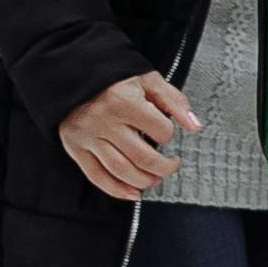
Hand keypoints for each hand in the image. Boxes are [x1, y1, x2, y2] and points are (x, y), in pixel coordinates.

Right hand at [57, 71, 194, 199]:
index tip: (166, 133)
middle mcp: (104, 121)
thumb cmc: (113, 76)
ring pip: (122, 171)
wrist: (73, 73)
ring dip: (144, 181)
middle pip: (143, 158)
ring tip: (155, 178)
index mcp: (124, 101)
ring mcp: (88, 137)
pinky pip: (97, 177)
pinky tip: (132, 193)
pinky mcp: (75, 148)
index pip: (160, 131)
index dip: (169, 135)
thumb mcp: (147, 80)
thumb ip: (174, 101)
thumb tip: (195, 126)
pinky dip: (117, 190)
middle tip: (171, 164)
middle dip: (164, 168)